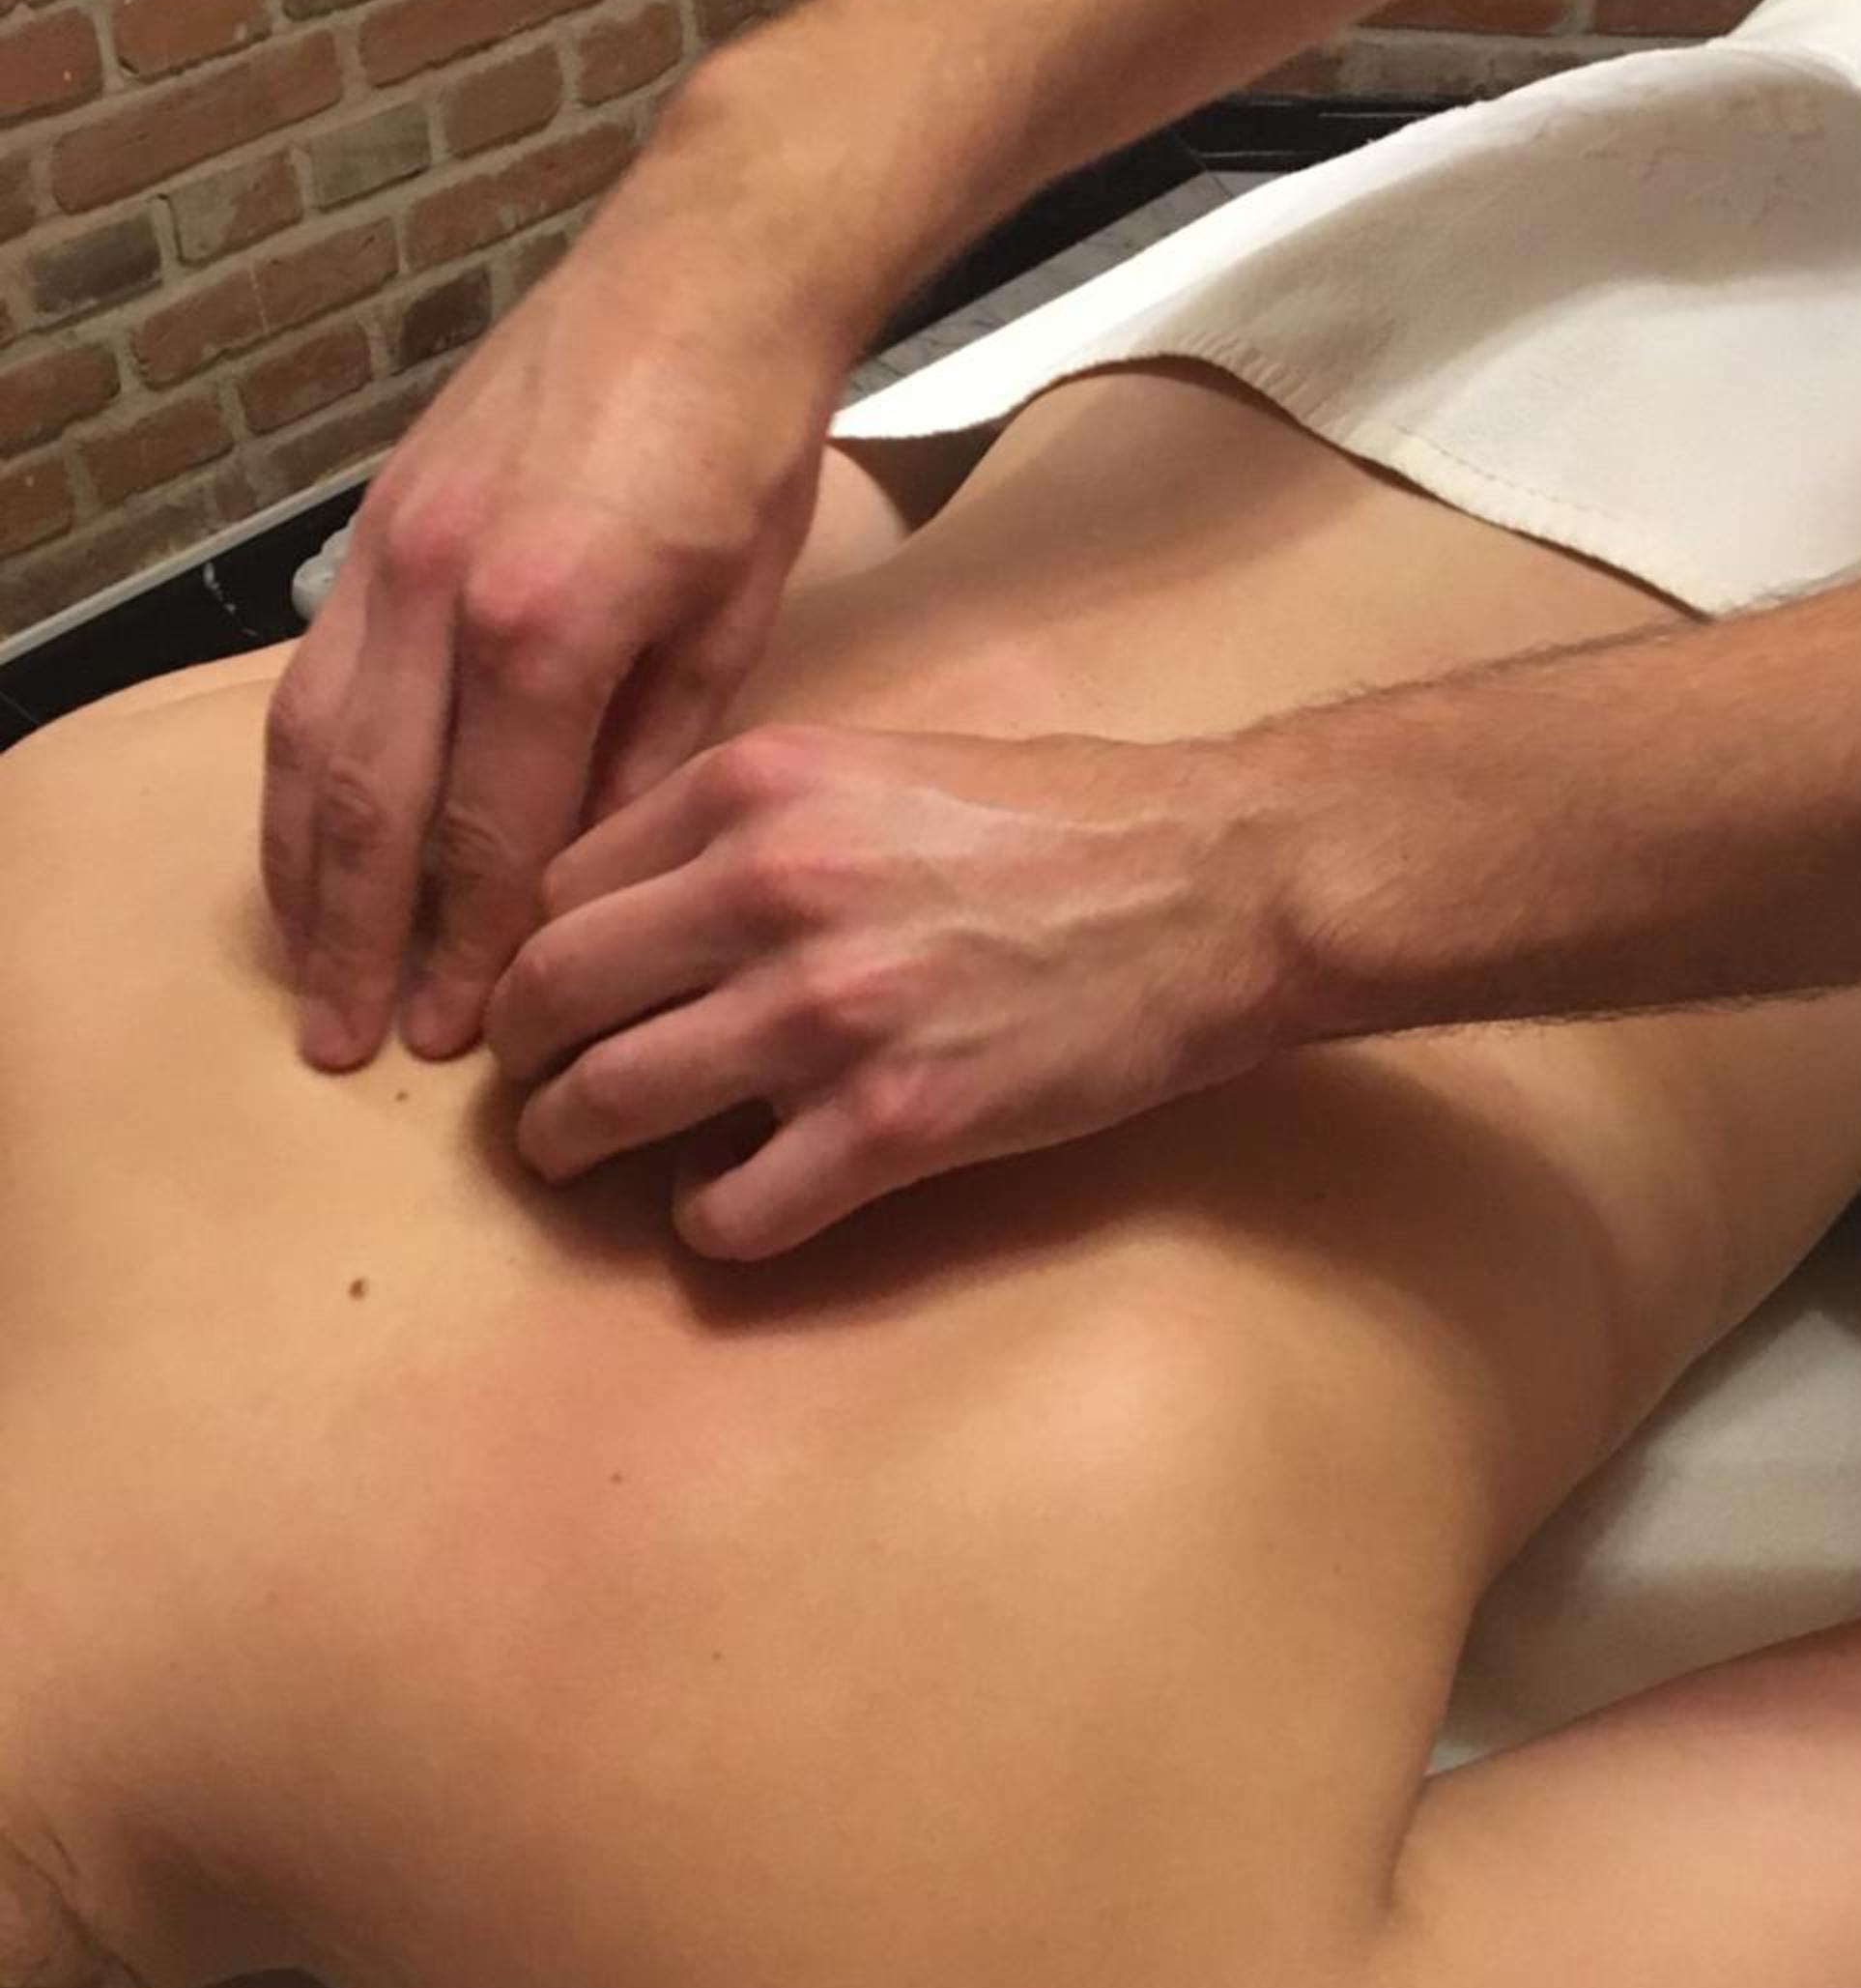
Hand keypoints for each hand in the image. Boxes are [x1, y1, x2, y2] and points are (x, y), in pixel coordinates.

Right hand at [260, 65, 867, 1074]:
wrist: (702, 270)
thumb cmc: (745, 446)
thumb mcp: (731, 622)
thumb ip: (646, 756)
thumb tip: (583, 882)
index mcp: (547, 627)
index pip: (487, 836)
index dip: (467, 949)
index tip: (461, 1037)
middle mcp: (440, 592)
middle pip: (369, 810)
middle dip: (357, 942)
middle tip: (352, 1045)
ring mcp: (387, 550)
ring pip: (308, 748)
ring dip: (301, 875)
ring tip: (311, 975)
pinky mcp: (373, 525)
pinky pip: (307, 680)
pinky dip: (296, 778)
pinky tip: (305, 847)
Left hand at [483, 717, 1298, 1258]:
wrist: (1214, 889)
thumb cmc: (1057, 822)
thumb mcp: (875, 765)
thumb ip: (748, 824)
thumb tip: (639, 909)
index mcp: (753, 789)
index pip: (562, 886)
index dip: (540, 952)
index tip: (551, 996)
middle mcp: (767, 890)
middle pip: (552, 996)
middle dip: (520, 1059)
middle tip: (529, 1092)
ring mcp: (826, 1014)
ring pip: (609, 1106)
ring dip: (574, 1147)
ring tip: (583, 1161)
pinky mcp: (894, 1124)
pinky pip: (733, 1209)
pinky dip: (710, 1222)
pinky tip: (730, 1205)